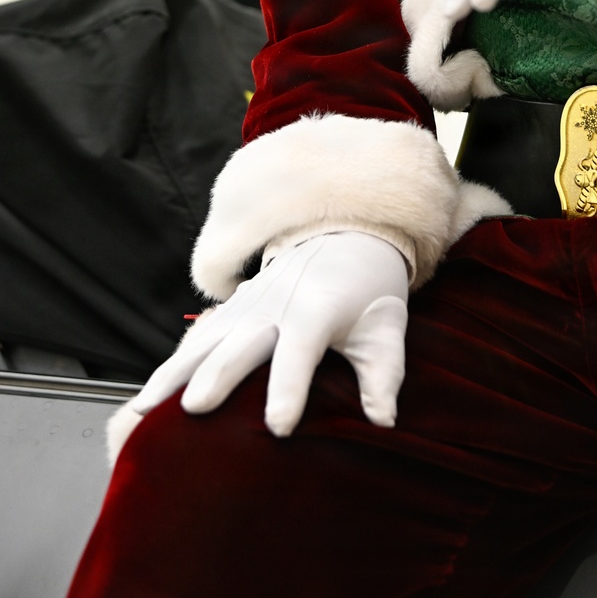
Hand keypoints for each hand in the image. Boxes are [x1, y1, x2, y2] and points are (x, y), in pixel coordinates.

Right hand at [132, 232, 407, 436]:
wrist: (346, 236)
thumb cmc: (369, 292)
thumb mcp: (387, 330)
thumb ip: (385, 375)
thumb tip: (384, 421)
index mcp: (317, 312)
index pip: (301, 353)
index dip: (290, 388)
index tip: (279, 426)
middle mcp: (276, 305)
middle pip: (241, 344)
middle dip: (218, 375)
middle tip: (194, 409)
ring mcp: (248, 304)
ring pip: (204, 341)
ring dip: (175, 373)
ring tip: (144, 410)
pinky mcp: (232, 308)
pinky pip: (196, 339)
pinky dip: (170, 367)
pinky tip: (145, 400)